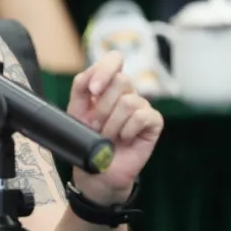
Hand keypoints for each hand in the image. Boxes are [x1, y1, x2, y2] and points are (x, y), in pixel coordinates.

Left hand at [66, 51, 162, 204]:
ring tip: (108, 136)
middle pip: (121, 81)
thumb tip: (91, 73)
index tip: (92, 91)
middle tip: (96, 125)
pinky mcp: (154, 123)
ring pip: (129, 101)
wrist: (96, 171)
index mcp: (108, 85)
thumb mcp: (76, 111)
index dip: (104, 70)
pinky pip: (142, 116)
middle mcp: (127, 93)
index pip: (115, 59)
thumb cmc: (87, 139)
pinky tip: (124, 139)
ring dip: (112, 123)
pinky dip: (128, 130)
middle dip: (102, 107)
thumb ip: (81, 87)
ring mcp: (142, 107)